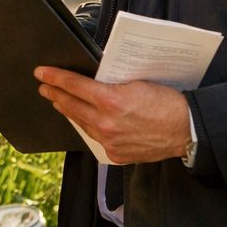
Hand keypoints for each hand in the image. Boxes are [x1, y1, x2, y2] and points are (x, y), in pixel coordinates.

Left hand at [34, 66, 190, 164]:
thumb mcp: (137, 83)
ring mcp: (109, 141)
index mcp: (111, 100)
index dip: (55, 77)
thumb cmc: (167, 102)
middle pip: (70, 105)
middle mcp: (106, 123)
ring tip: (58, 100)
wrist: (186, 130)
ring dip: (68, 110)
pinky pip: (95, 137)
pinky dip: (88, 126)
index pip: (74, 85)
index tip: (41, 72)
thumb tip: (92, 79)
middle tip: (43, 85)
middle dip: (54, 93)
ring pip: (80, 123)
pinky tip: (83, 119)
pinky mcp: (115, 153)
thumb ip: (111, 83)